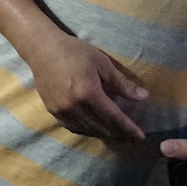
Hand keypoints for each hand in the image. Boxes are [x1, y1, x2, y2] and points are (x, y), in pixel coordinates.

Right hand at [20, 31, 149, 140]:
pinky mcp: (52, 110)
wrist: (42, 48)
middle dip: (119, 134)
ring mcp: (61, 110)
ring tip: (115, 133)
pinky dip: (86, 130)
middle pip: (101, 127)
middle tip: (131, 137)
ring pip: (87, 130)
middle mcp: (74, 105)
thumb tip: (144, 97)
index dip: (128, 128)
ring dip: (103, 133)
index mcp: (89, 92)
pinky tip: (94, 127)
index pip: (113, 117)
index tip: (141, 136)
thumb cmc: (75, 51)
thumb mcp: (102, 63)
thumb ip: (122, 83)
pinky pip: (73, 127)